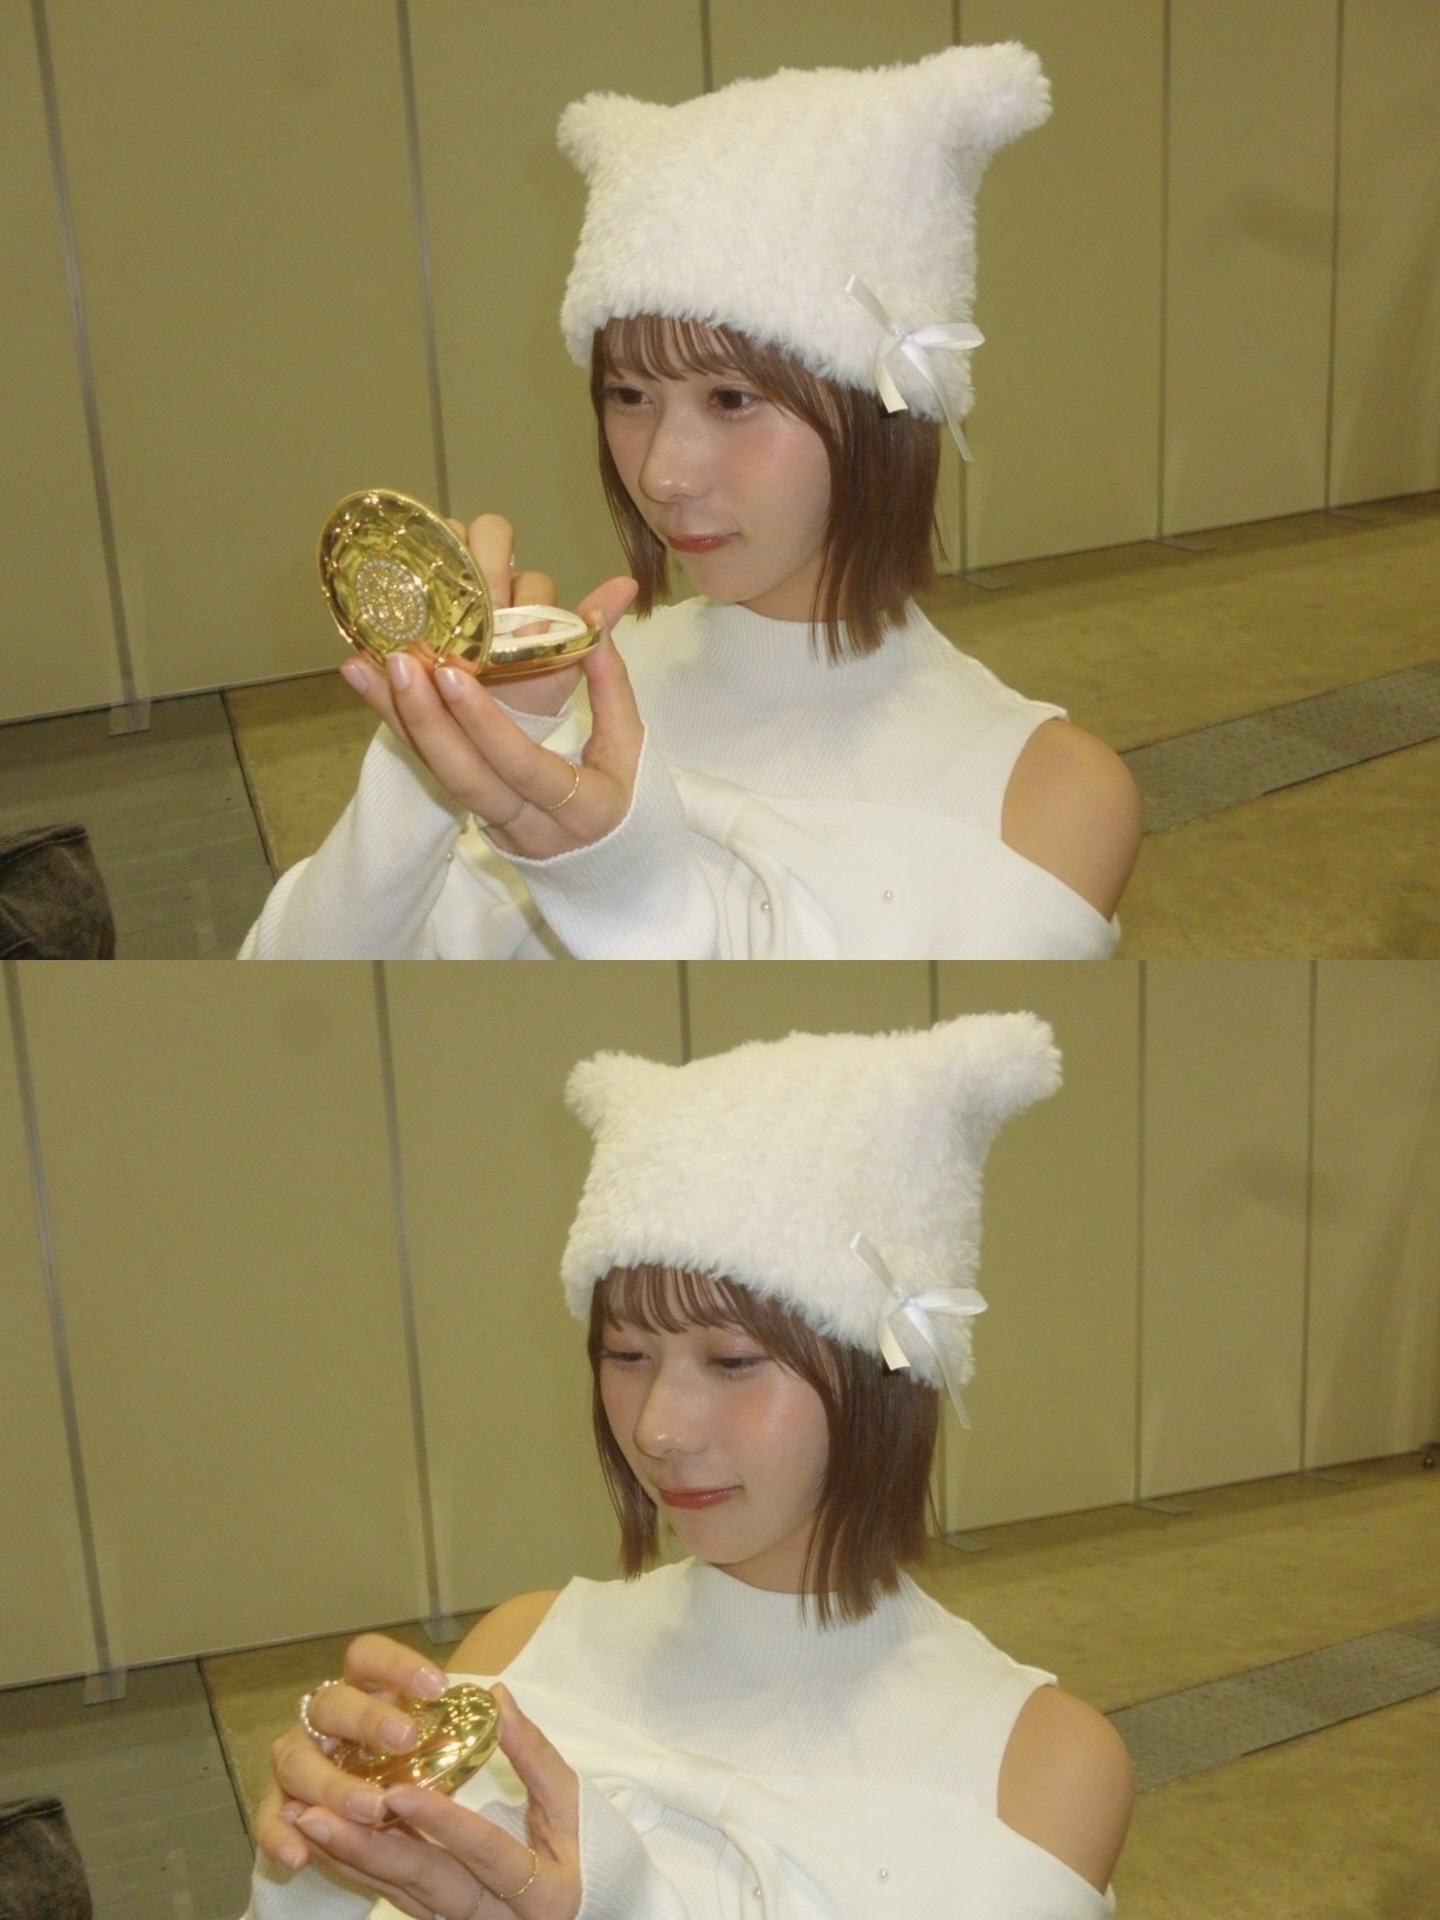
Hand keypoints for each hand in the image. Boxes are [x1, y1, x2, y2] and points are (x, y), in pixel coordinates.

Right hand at [257, 1632, 447, 1873]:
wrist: (378, 1819)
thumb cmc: (415, 1767)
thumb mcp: (443, 1743)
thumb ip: (464, 1724)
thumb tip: (500, 1697)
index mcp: (364, 1692)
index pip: (368, 1658)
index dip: (397, 1666)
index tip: (438, 1686)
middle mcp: (325, 1720)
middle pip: (331, 1704)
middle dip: (366, 1721)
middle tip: (406, 1741)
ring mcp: (298, 1760)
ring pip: (298, 1760)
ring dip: (331, 1784)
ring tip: (370, 1809)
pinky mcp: (279, 1806)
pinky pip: (268, 1819)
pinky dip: (279, 1835)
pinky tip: (299, 1855)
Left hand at [290, 1684, 580, 1919]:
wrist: (591, 1907)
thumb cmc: (591, 1848)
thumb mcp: (575, 1801)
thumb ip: (536, 1753)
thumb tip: (497, 1695)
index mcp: (544, 1893)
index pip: (486, 1855)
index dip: (442, 1824)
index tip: (397, 1791)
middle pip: (431, 1887)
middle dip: (371, 1851)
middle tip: (320, 1814)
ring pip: (405, 1897)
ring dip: (352, 1861)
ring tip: (306, 1823)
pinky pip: (399, 1899)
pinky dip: (361, 1870)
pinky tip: (327, 1842)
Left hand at [339, 513, 644, 855]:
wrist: (613, 873)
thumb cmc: (629, 802)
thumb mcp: (633, 749)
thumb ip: (611, 687)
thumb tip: (589, 622)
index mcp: (583, 810)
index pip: (524, 767)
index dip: (485, 723)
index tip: (452, 672)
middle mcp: (532, 828)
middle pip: (467, 780)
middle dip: (427, 721)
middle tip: (399, 661)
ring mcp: (497, 828)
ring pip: (441, 777)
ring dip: (400, 721)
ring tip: (363, 667)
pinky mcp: (475, 816)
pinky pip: (435, 772)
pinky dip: (403, 727)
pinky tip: (371, 685)